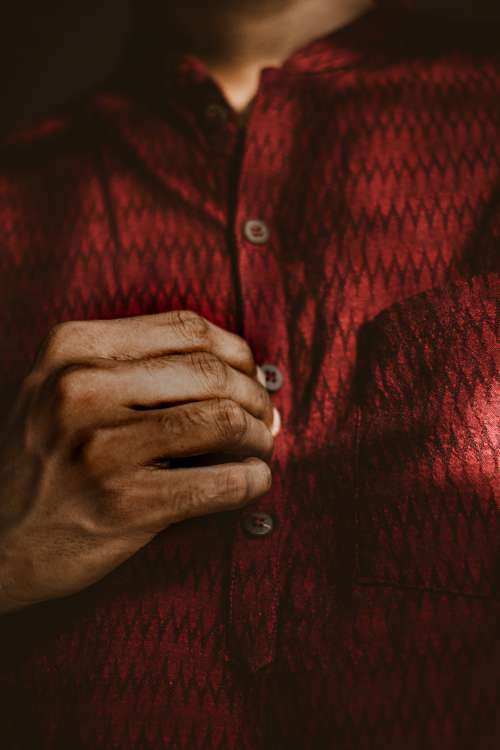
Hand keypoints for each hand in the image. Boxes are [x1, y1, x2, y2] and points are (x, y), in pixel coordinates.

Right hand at [0, 311, 275, 613]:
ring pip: (224, 421)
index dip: (237, 352)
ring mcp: (100, 448)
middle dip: (256, 398)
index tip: (251, 377)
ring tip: (259, 451)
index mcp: (73, 348)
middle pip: (213, 372)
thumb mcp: (62, 387)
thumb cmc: (41, 460)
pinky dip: (252, 481)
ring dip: (260, 439)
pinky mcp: (122, 504)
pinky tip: (251, 483)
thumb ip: (133, 365)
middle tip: (266, 420)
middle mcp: (81, 388)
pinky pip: (220, 482)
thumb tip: (236, 366)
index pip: (187, 328)